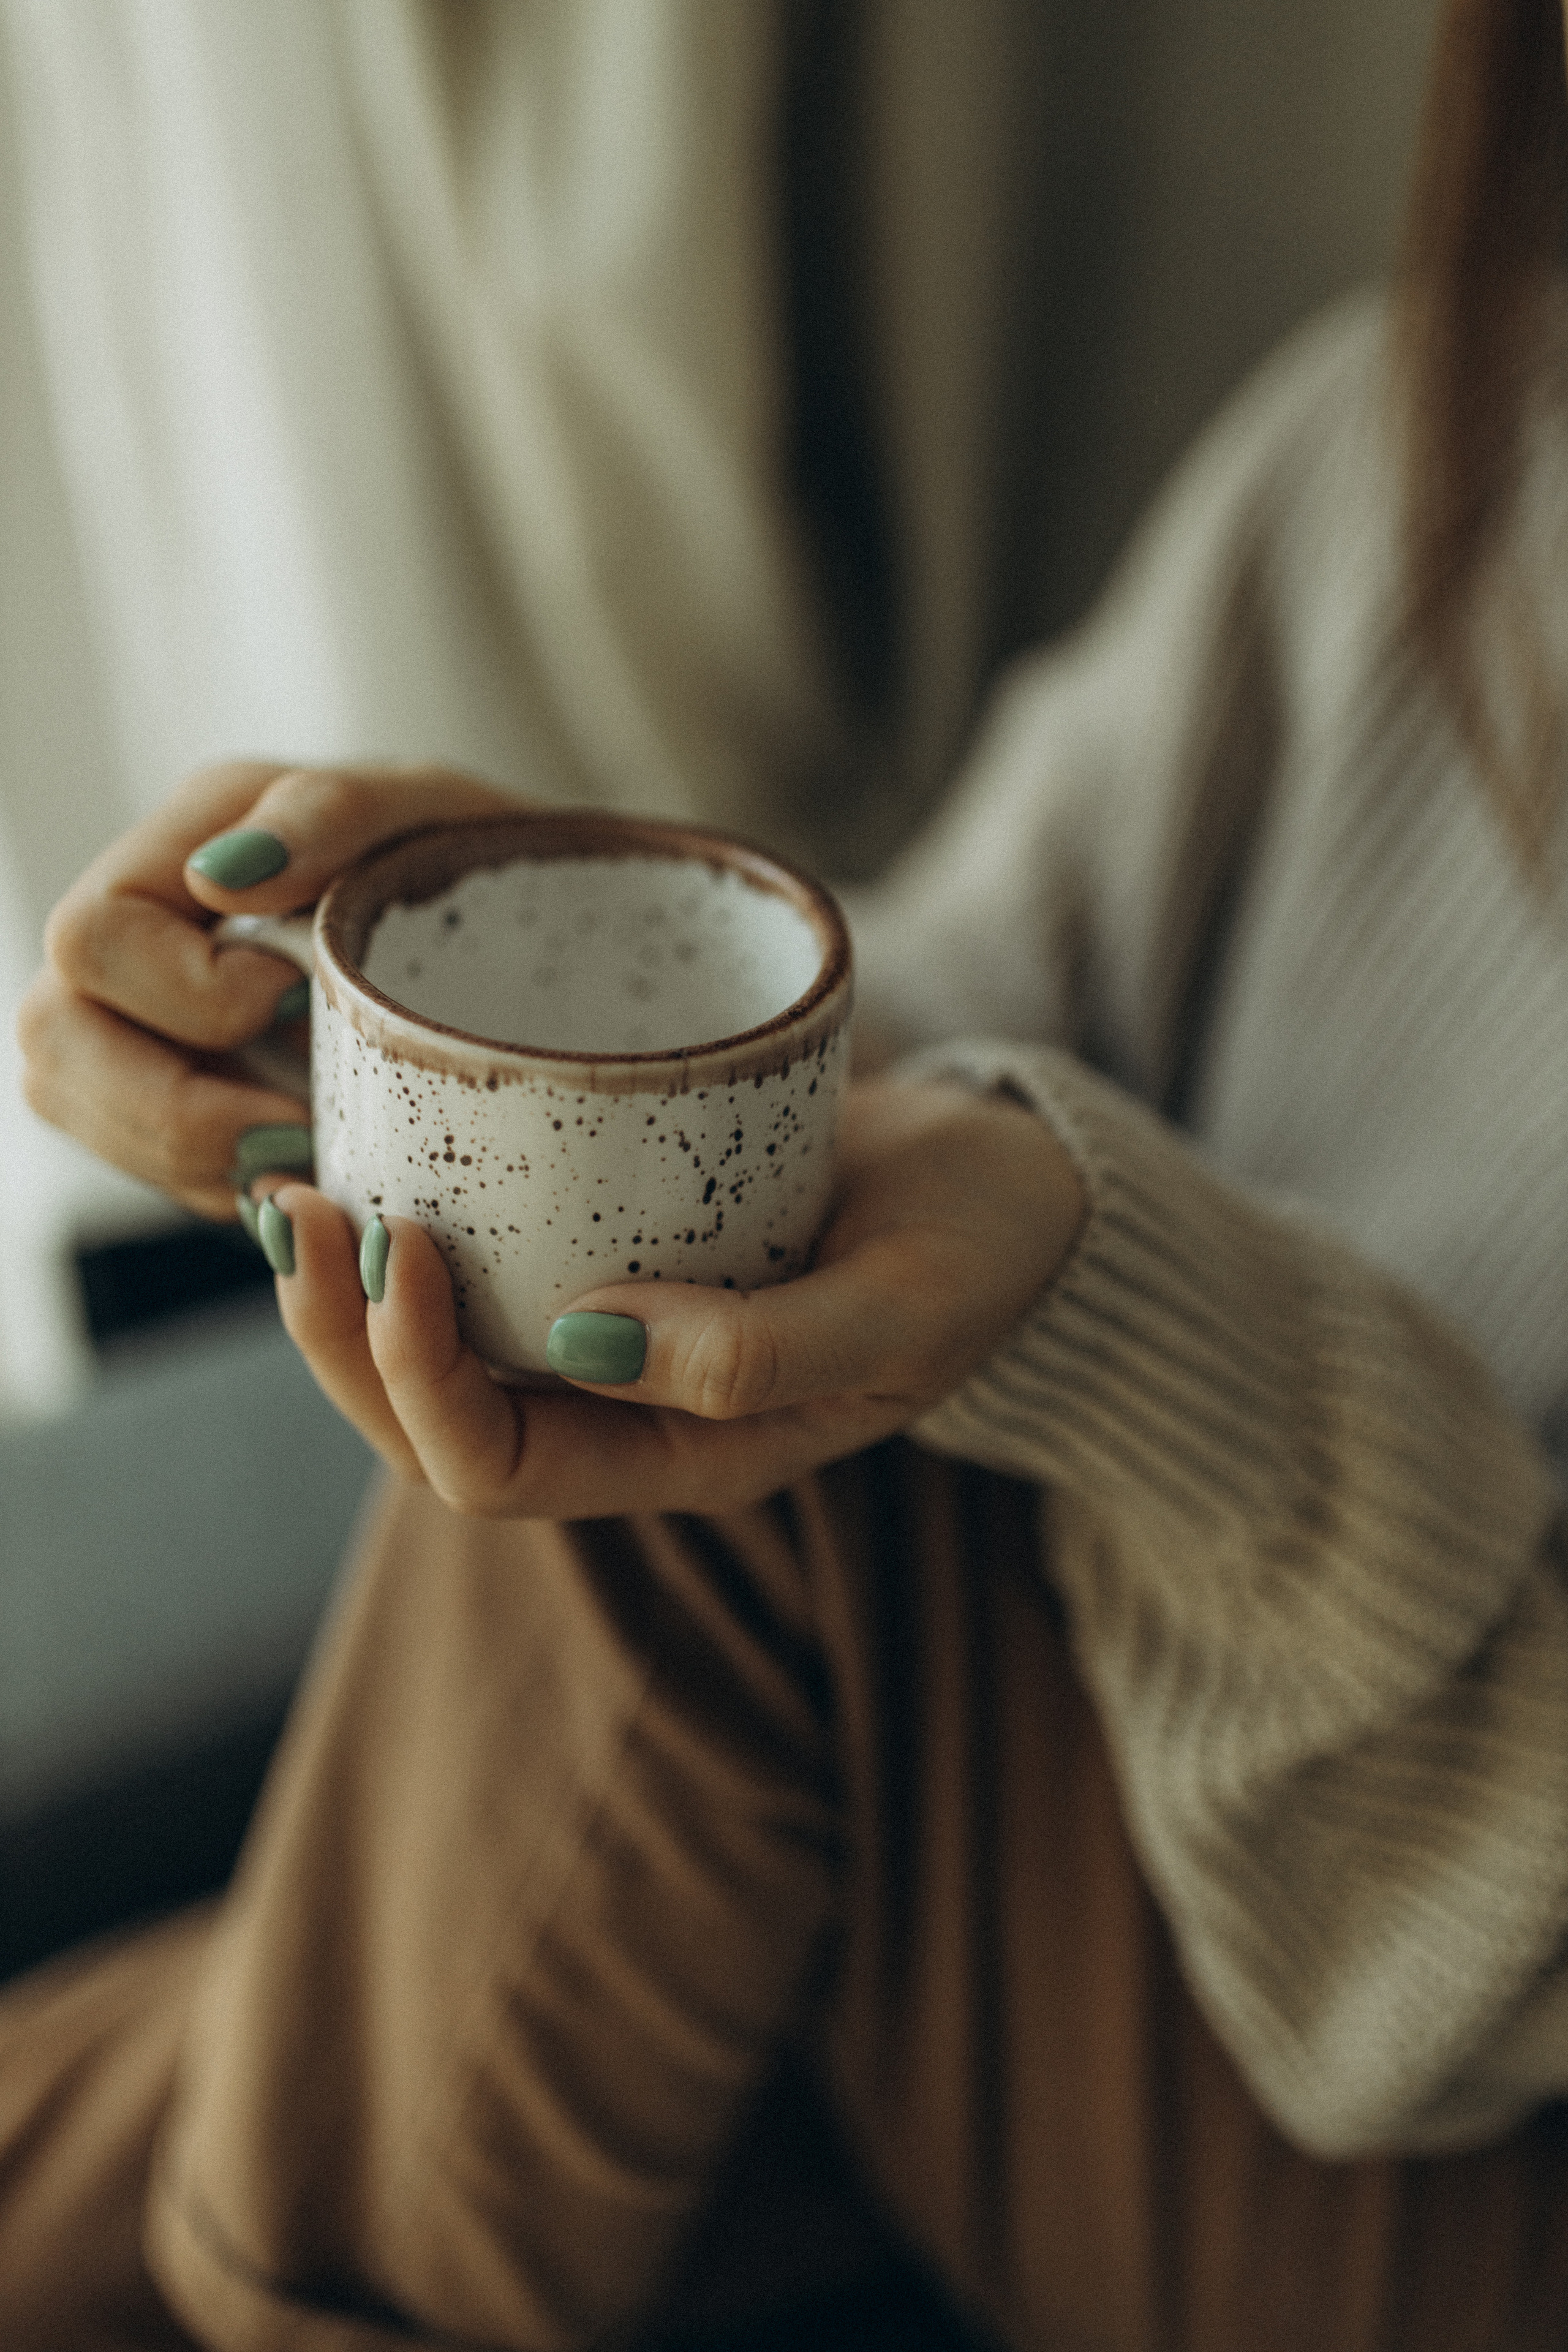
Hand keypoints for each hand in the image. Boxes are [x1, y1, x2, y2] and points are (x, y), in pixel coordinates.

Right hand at [17, 760, 516, 1217]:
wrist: (542, 949)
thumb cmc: (479, 864)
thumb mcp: (432, 813)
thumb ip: (334, 814)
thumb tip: (223, 875)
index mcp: (189, 840)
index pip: (95, 937)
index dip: (188, 994)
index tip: (301, 1002)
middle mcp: (142, 932)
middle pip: (54, 1041)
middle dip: (174, 1110)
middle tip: (297, 1125)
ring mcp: (146, 1021)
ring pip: (80, 1114)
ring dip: (192, 1160)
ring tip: (304, 1157)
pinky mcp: (184, 1101)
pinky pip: (151, 1168)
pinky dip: (222, 1185)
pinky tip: (299, 1172)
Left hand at [257, 1076, 1086, 1513]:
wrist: (1017, 1190)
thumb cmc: (977, 1251)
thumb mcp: (902, 1309)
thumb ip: (761, 1352)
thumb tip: (578, 1342)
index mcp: (683, 1460)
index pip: (493, 1467)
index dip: (415, 1374)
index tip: (401, 1241)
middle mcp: (625, 1415)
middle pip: (427, 1423)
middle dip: (342, 1334)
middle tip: (299, 1207)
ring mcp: (613, 1336)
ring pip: (435, 1350)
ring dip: (351, 1286)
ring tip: (297, 1183)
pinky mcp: (613, 1251)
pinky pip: (483, 1268)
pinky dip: (416, 1224)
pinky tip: (373, 1151)